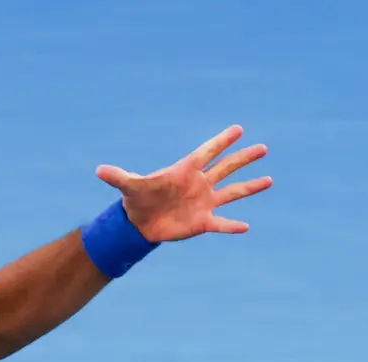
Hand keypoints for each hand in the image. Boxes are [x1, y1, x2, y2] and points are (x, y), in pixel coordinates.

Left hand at [96, 125, 271, 243]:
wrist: (141, 222)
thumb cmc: (138, 198)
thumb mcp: (128, 187)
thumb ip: (118, 177)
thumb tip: (98, 171)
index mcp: (185, 170)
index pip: (207, 153)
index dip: (221, 142)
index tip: (238, 129)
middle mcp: (199, 183)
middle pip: (226, 168)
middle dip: (243, 159)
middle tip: (262, 148)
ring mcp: (204, 202)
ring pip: (231, 192)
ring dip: (249, 187)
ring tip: (269, 180)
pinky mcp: (202, 221)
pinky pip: (221, 222)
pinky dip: (231, 225)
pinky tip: (245, 226)